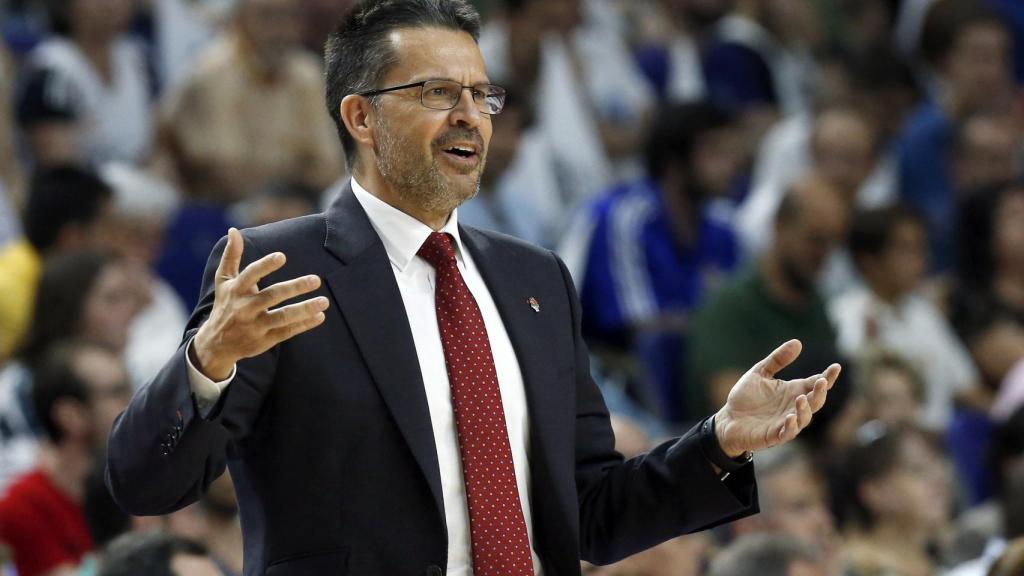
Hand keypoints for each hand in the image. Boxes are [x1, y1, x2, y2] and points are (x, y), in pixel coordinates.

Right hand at [192, 228, 328, 379]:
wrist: (216, 344)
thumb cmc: (226, 304)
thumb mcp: (223, 281)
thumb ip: (231, 255)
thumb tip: (233, 230)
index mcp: (235, 290)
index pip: (250, 275)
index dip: (265, 266)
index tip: (282, 256)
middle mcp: (245, 308)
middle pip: (272, 296)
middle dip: (294, 288)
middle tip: (316, 279)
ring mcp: (255, 326)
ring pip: (282, 317)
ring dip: (304, 309)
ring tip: (324, 301)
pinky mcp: (265, 340)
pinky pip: (287, 332)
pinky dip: (304, 325)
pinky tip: (320, 316)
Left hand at [713, 339, 840, 456]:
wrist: (728, 419)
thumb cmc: (746, 397)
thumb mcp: (760, 373)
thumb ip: (777, 359)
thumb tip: (797, 342)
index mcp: (793, 391)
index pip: (815, 384)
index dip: (828, 377)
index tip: (836, 366)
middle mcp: (794, 407)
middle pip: (815, 401)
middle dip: (820, 392)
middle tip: (822, 381)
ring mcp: (786, 422)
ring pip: (804, 418)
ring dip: (805, 409)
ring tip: (801, 398)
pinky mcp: (774, 435)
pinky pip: (787, 433)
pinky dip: (790, 426)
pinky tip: (790, 417)